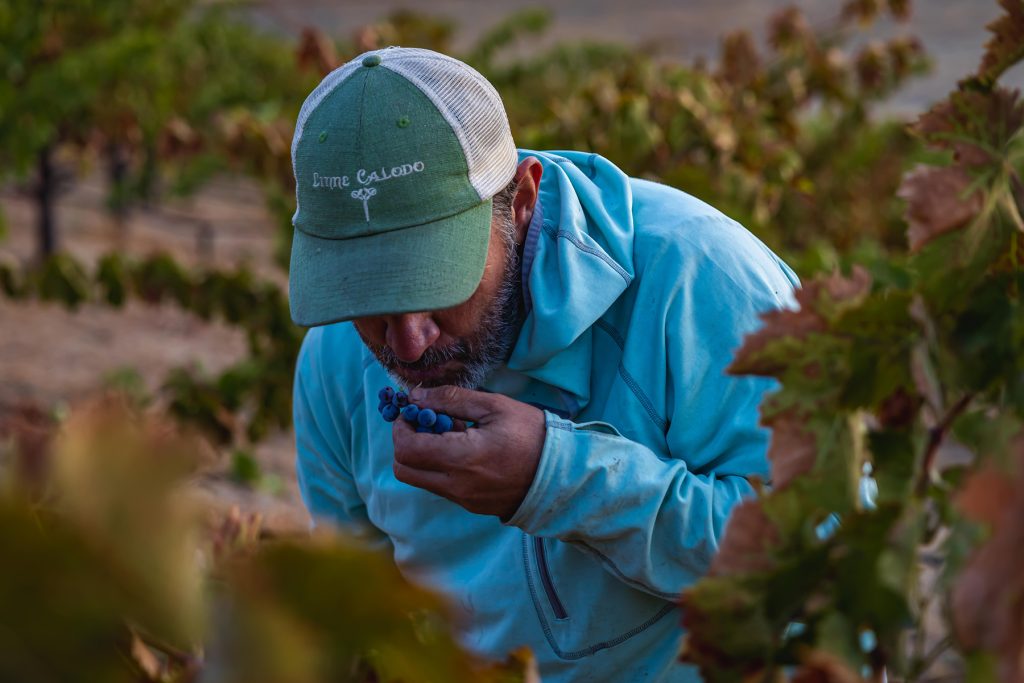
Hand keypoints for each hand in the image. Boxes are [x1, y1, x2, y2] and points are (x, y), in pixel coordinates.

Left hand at [390, 385, 546, 520]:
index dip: (401, 427)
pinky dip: (440, 467)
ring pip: (420, 479)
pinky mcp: (470, 505)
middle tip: (426, 423)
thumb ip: (451, 400)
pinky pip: (440, 486)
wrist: (562, 474)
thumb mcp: (494, 406)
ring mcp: (462, 498)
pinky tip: (464, 451)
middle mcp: (456, 484)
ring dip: (423, 455)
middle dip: (405, 442)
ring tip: (451, 435)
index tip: (413, 411)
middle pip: (404, 469)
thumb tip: (416, 397)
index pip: (406, 448)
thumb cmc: (532, 434)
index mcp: (461, 457)